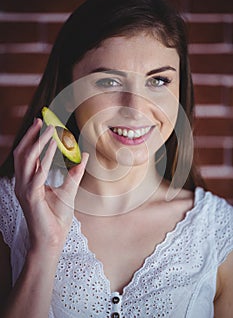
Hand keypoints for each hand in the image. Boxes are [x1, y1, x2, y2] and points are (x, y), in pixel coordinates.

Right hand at [13, 118, 87, 253]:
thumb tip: (84, 156)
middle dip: (31, 136)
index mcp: (28, 182)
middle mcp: (23, 183)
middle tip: (42, 121)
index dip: (33, 139)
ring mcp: (24, 190)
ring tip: (50, 130)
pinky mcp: (31, 196)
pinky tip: (53, 146)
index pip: (27, 156)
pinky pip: (38, 172)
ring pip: (27, 159)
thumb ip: (74, 173)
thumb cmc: (57, 217)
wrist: (53, 239)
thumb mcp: (68, 191)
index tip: (42, 125)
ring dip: (38, 142)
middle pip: (22, 154)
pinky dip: (46, 157)